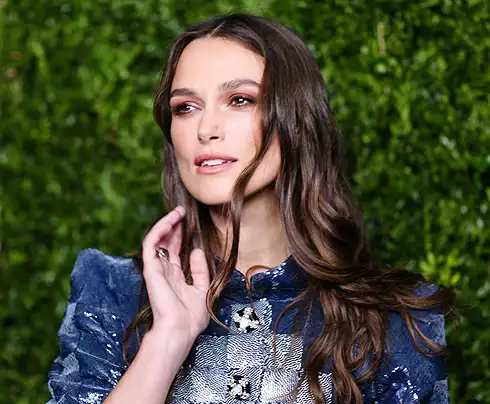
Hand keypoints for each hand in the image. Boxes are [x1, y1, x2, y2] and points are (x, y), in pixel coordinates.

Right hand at [141, 206, 209, 349]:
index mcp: (175, 277)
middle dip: (173, 226)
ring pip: (156, 240)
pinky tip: (170, 221)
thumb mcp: (202, 289)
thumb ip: (200, 270)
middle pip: (165, 243)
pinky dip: (159, 230)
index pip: (174, 251)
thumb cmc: (191, 318)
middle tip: (181, 212)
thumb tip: (195, 250)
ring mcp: (156, 269)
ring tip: (177, 212)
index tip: (186, 223)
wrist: (180, 330)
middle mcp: (164, 271)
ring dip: (166, 224)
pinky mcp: (150, 269)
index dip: (179, 236)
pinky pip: (150, 244)